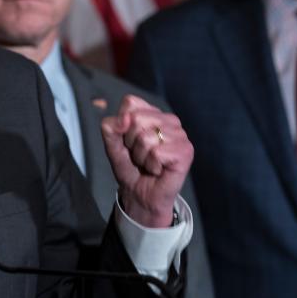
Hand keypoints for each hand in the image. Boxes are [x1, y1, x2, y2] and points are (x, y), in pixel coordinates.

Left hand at [100, 95, 192, 227]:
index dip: (122, 124)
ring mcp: (180, 134)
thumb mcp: (112, 144)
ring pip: (146, 138)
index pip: (130, 103)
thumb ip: (110, 128)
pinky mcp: (185, 151)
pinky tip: (158, 170)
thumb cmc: (130, 167)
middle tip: (139, 155)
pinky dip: (151, 165)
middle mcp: (169, 120)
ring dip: (141, 156)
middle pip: (136, 119)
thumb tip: (124, 119)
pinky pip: (156, 153)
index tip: (128, 141)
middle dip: (131, 142)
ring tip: (148, 163)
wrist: (140, 194)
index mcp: (152, 112)